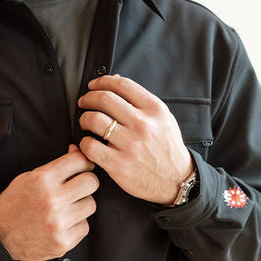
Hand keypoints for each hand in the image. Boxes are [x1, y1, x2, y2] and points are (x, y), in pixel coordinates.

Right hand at [0, 145, 98, 260]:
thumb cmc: (15, 203)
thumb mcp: (30, 177)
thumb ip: (56, 165)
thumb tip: (78, 151)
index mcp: (43, 179)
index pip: (79, 161)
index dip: (83, 162)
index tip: (82, 167)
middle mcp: (52, 200)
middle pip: (91, 182)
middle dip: (86, 183)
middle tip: (77, 188)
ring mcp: (58, 223)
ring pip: (90, 205)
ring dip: (81, 205)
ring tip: (65, 208)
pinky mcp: (62, 242)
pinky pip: (84, 227)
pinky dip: (76, 225)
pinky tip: (62, 224)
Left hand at [77, 75, 193, 205]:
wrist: (176, 180)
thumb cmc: (167, 148)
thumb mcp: (163, 118)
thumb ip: (141, 100)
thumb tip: (115, 81)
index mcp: (154, 110)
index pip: (122, 85)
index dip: (102, 81)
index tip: (94, 85)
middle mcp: (142, 124)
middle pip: (104, 99)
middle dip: (89, 98)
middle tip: (84, 102)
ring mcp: (130, 145)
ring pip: (94, 120)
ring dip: (84, 118)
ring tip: (85, 122)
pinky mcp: (118, 164)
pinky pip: (90, 146)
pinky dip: (84, 143)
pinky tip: (88, 143)